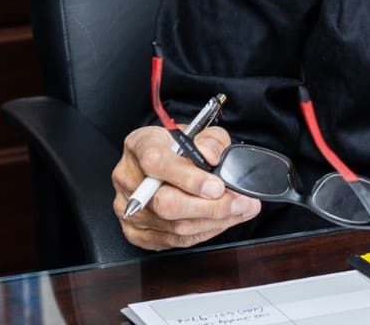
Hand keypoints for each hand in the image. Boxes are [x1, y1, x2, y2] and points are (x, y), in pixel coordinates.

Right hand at [113, 124, 261, 250]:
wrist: (159, 159)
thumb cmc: (176, 145)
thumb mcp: (196, 130)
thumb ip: (210, 139)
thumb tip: (213, 157)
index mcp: (140, 146)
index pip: (157, 164)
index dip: (189, 178)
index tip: (217, 186)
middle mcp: (129, 179)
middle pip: (166, 203)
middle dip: (210, 207)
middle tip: (240, 202)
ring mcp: (129, 209)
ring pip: (173, 226)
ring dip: (214, 222)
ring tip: (240, 211)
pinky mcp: (136, 232)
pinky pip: (173, 240)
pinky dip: (203, 232)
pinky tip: (223, 221)